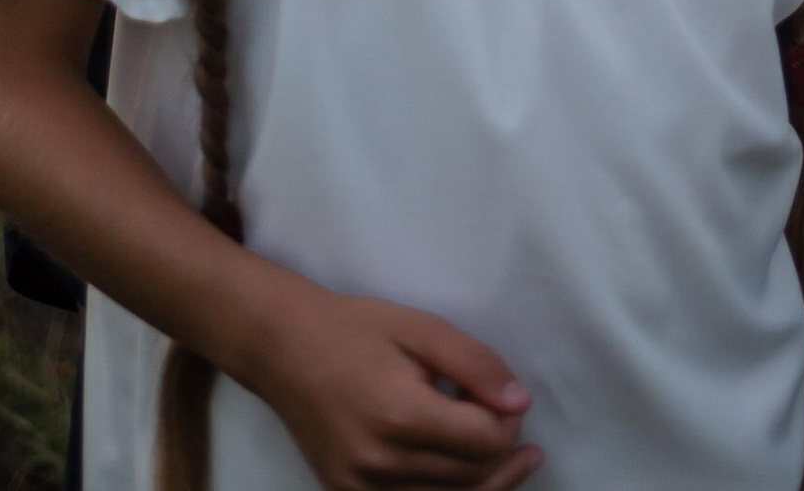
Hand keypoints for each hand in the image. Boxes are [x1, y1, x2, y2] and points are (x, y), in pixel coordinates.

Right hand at [243, 283, 541, 488]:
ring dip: (483, 481)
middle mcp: (380, 464)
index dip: (509, 423)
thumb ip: (475, 363)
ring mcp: (361, 488)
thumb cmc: (355, 330)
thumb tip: (519, 403)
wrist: (284, 350)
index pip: (483, 442)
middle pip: (470, 478)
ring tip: (511, 459)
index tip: (510, 400)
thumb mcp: (421, 327)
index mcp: (400, 415)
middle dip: (503, 454)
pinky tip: (462, 471)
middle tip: (519, 433)